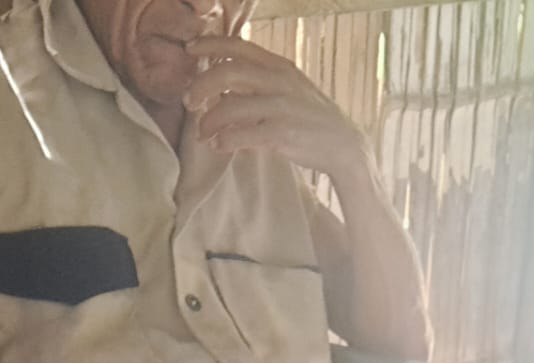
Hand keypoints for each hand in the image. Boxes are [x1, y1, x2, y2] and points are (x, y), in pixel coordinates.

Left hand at [184, 37, 369, 180]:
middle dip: (200, 86)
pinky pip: (241, 134)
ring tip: (203, 133)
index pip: (237, 46)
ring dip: (208, 121)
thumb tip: (222, 82)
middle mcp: (279, 81)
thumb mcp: (289, 87)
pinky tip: (220, 146)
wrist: (344, 145)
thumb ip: (260, 80)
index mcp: (279, 66)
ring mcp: (281, 108)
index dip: (209, 44)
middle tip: (189, 102)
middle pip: (226, 72)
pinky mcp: (282, 134)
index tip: (189, 50)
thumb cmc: (310, 117)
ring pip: (229, 106)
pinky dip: (224, 140)